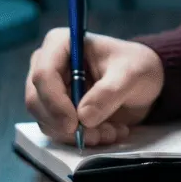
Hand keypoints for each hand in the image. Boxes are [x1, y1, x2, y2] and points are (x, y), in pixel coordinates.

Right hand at [25, 28, 163, 145]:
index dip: (54, 102)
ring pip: (47, 121)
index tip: (74, 124)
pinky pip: (58, 131)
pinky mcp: (57, 110)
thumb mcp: (132, 75)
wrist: (143, 81)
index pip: (43, 74)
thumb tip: (84, 117)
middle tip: (97, 135)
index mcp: (61, 43)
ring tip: (111, 132)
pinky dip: (82, 138)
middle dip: (66, 124)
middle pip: (37, 101)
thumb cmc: (136, 66)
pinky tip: (109, 132)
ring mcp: (49, 89)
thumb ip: (109, 93)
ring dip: (78, 134)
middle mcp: (47, 65)